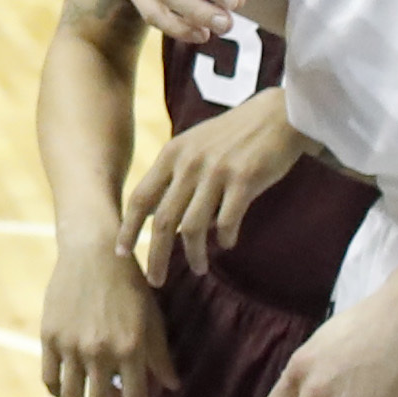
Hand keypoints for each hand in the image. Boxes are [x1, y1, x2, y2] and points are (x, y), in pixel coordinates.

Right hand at [36, 230, 172, 396]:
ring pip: (72, 396)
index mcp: (131, 349)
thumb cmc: (130, 284)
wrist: (93, 253)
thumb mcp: (153, 318)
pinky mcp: (50, 336)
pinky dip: (57, 392)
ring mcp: (72, 345)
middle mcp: (101, 352)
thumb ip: (160, 355)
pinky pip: (51, 376)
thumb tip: (172, 386)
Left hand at [128, 87, 311, 283]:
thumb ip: (174, 175)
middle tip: (155, 281)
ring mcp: (216, 171)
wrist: (277, 115)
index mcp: (172, 154)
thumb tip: (158, 216)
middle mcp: (189, 163)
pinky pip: (226, 221)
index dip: (128, 229)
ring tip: (199, 267)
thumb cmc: (234, 135)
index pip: (140, 198)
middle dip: (156, 256)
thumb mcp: (194, 146)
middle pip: (162, 221)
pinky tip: (227, 243)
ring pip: (192, 228)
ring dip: (193, 255)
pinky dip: (224, 238)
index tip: (120, 253)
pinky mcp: (244, 179)